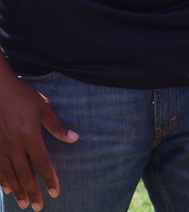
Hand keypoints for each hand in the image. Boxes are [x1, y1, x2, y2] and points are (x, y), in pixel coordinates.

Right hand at [0, 69, 77, 210]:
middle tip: (39, 207)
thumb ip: (57, 125)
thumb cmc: (22, 95)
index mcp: (29, 137)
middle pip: (24, 175)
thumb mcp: (43, 107)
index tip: (55, 193)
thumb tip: (74, 138)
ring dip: (17, 191)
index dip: (49, 180)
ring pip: (9, 175)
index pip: (42, 164)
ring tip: (24, 203)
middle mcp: (13, 146)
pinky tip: (5, 188)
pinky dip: (1, 180)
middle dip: (33, 192)